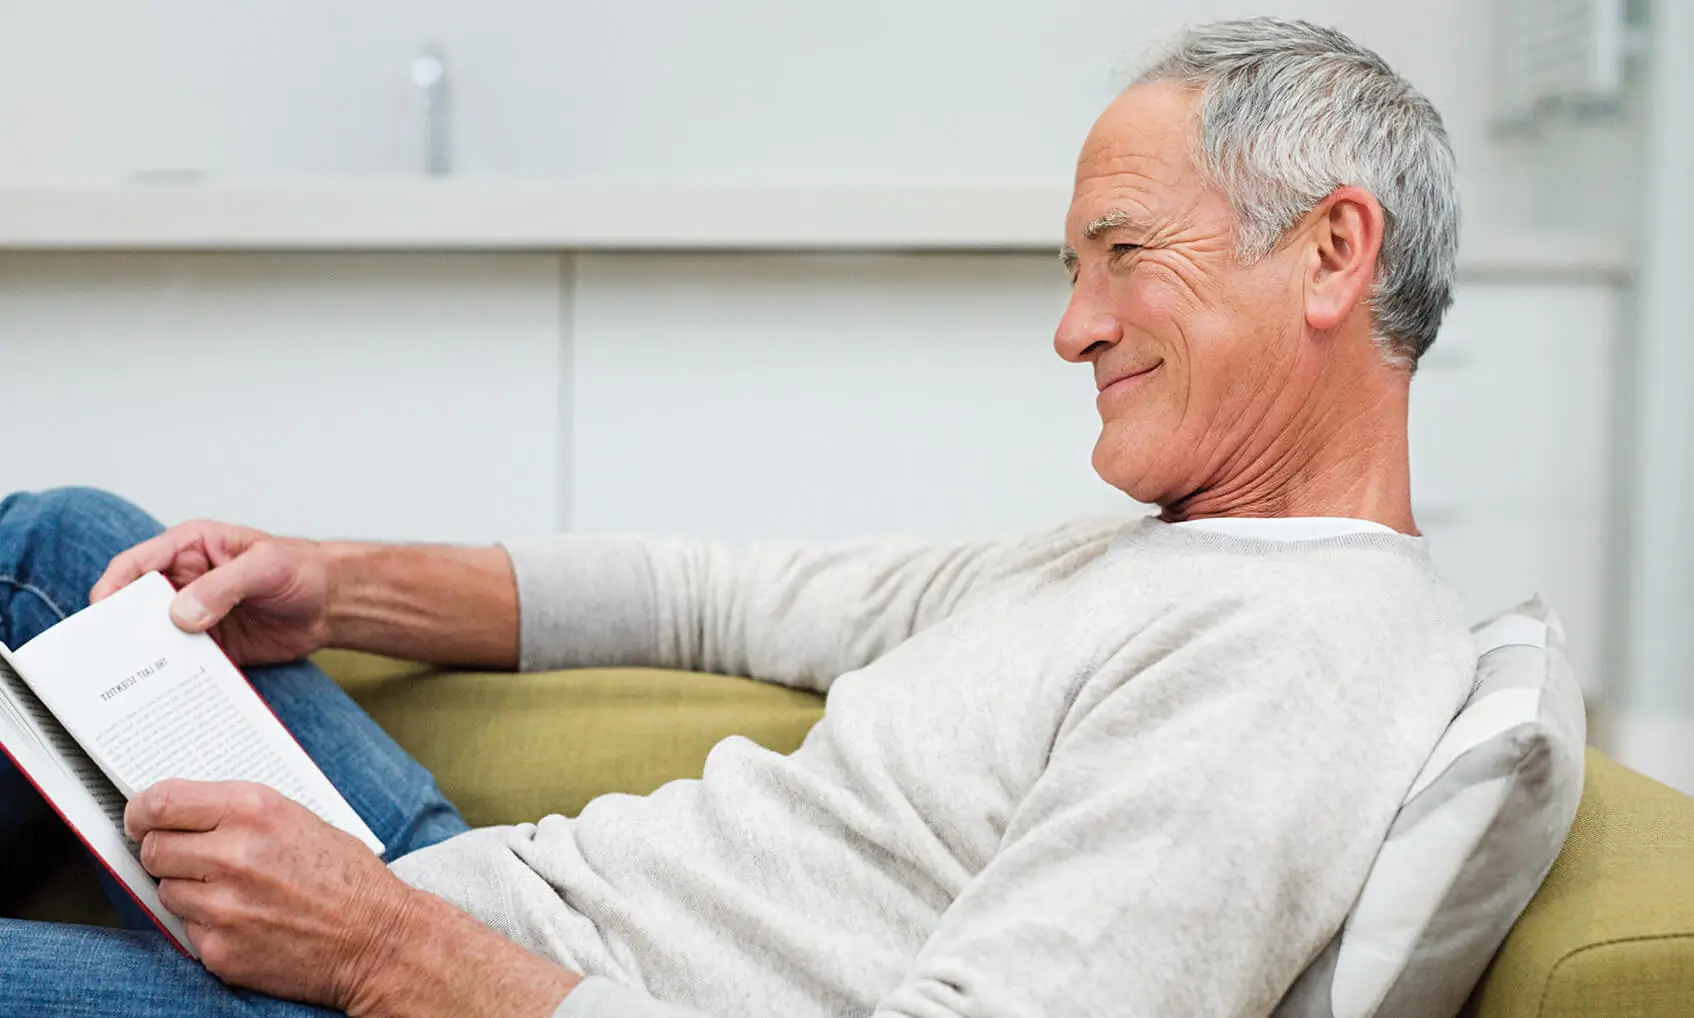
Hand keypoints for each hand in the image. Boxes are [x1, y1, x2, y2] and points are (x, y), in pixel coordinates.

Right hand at [92, 520, 334, 665]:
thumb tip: (182, 614)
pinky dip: (173, 676)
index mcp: (189, 548)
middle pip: (136, 605)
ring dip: (146, 657)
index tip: (102, 612)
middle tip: (113, 655)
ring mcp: (195, 616)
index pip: (136, 564)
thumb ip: (223, 586)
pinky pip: (182, 662)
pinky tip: (167, 692)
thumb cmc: (302, 569)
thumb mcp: (266, 567)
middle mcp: (185, 581)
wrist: (334, 602)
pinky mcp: (211, 645)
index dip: (113, 587)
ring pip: (155, 637)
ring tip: (134, 681)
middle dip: (122, 628)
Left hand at [127, 779, 581, 1016]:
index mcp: (255, 811)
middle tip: (192, 859)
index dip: (142, 811)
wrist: (378, 940)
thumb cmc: (346, 877)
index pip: (161, 802)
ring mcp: (223, 906)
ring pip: (166, 892)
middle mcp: (234, 854)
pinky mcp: (220, 950)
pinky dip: (208, 927)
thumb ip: (238, 813)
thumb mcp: (299, 819)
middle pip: (154, 849)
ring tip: (234, 893)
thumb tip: (180, 814)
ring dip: (189, 892)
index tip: (140, 818)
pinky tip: (246, 921)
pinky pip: (187, 930)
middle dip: (166, 854)